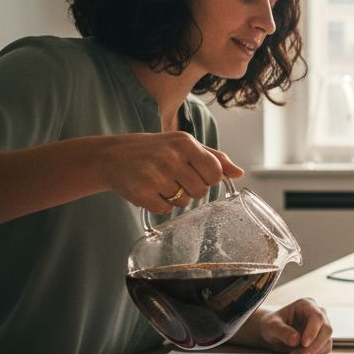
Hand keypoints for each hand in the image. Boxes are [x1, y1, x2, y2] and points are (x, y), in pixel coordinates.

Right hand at [100, 131, 243, 213]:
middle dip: (192, 189)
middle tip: (175, 178)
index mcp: (185, 143)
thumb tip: (239, 173)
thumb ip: (214, 158)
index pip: (215, 173)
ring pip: (184, 202)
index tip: (197, 174)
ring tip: (161, 183)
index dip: (209, 179)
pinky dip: (160, 205)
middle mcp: (171, 158)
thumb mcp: (185, 146)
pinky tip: (150, 190)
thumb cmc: (155, 150)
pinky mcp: (142, 193)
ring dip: (175, 197)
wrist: (114, 156)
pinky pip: (165, 210)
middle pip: (201, 191)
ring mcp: (155, 176)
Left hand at [256, 298, 332, 353]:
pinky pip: (324, 348)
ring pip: (327, 341)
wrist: (273, 332)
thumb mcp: (271, 326)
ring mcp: (321, 326)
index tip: (304, 343)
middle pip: (326, 329)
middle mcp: (318, 314)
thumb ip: (282, 331)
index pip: (317, 317)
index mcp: (306, 305)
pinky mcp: (322, 338)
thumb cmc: (272, 324)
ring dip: (313, 352)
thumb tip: (295, 340)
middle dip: (315, 345)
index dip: (313, 331)